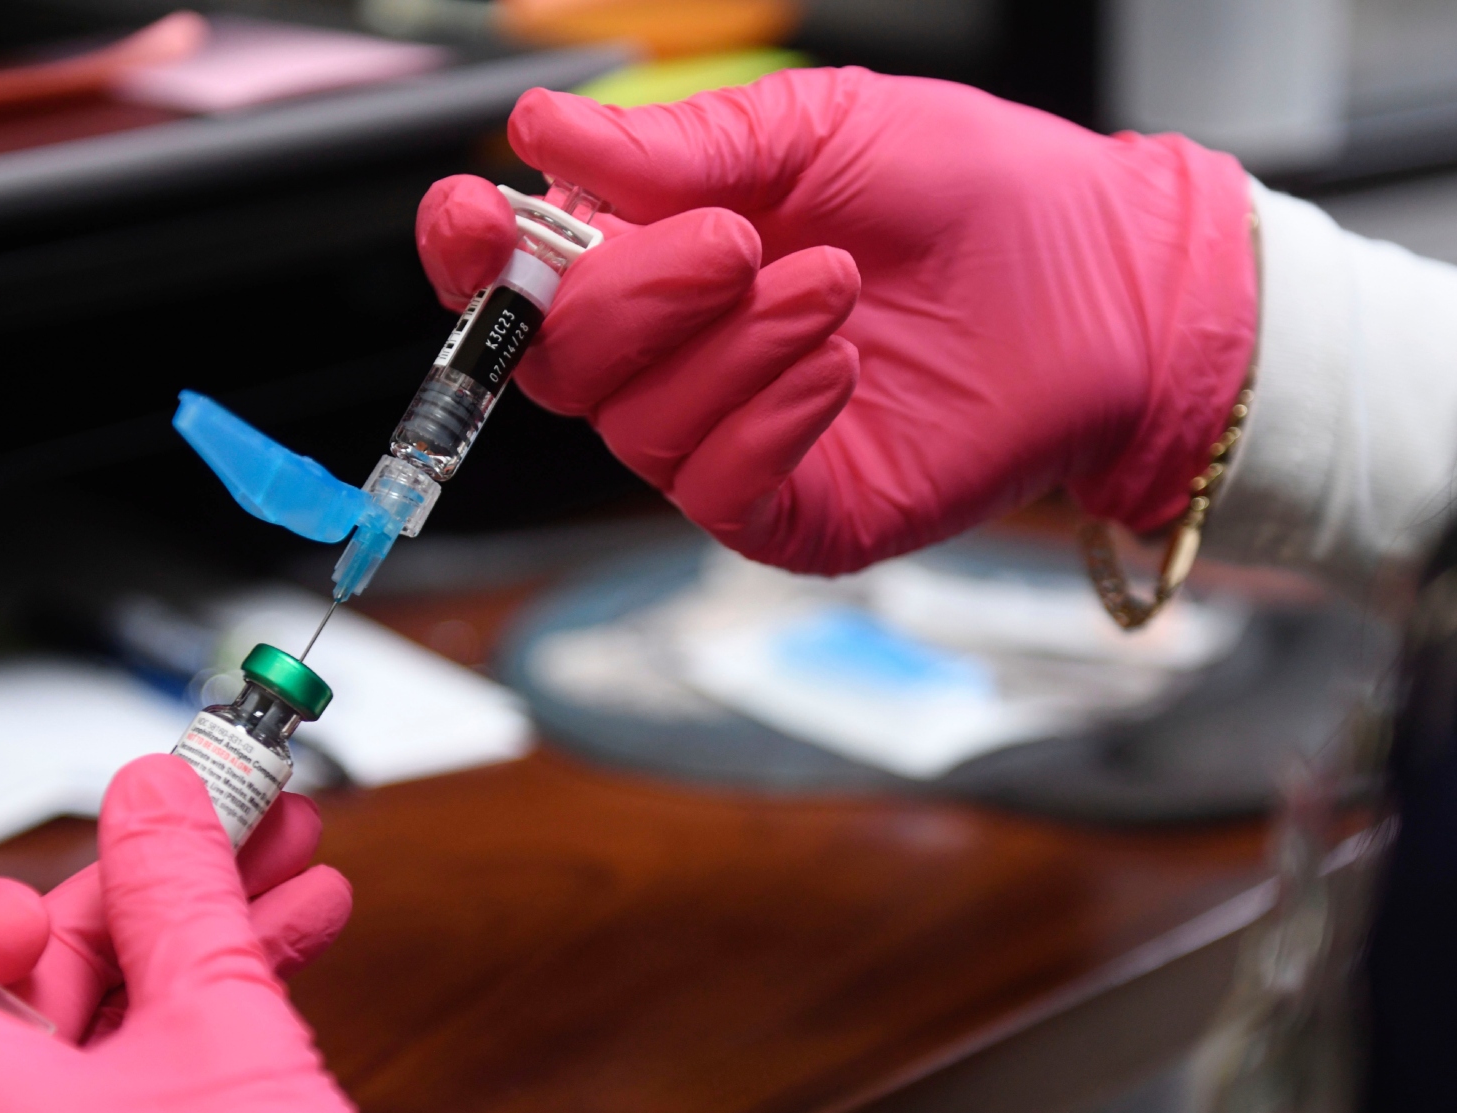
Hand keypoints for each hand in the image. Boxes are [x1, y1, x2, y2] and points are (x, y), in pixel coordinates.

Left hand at [0, 755, 383, 1112]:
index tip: (72, 873)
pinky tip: (296, 938)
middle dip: (142, 874)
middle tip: (230, 814)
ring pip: (104, 1010)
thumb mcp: (222, 1042)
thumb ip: (182, 902)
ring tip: (289, 859)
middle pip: (21, 967)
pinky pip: (147, 1064)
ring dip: (200, 922)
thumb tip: (154, 802)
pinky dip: (215, 994)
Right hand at [417, 70, 1256, 572]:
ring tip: (832, 287)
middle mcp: (677, 358)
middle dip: (626, 297)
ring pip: (635, 427)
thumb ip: (680, 146)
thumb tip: (540, 131)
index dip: (475, 258)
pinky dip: (764, 419)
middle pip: (558, 365)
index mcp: (660, 256)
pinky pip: (717, 490)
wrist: (1107, 285)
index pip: (522, 282)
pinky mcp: (792, 514)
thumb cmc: (974, 195)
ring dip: (725, 349)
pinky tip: (838, 366)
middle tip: (734, 241)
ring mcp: (730, 442)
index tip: (477, 214)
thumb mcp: (821, 127)